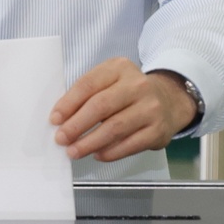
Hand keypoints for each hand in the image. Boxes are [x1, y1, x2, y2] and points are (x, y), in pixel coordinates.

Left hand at [49, 59, 197, 162]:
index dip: (69, 103)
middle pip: (100, 106)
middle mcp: (137, 85)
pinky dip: (110, 152)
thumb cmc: (129, 92)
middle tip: (61, 139)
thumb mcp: (110, 80)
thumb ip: (88, 94)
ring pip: (114, 128)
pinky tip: (97, 155)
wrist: (169, 100)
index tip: (55, 119)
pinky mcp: (158, 130)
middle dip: (76, 125)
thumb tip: (62, 119)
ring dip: (90, 142)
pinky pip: (129, 144)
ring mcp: (150, 108)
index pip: (89, 84)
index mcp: (119, 68)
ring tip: (74, 151)